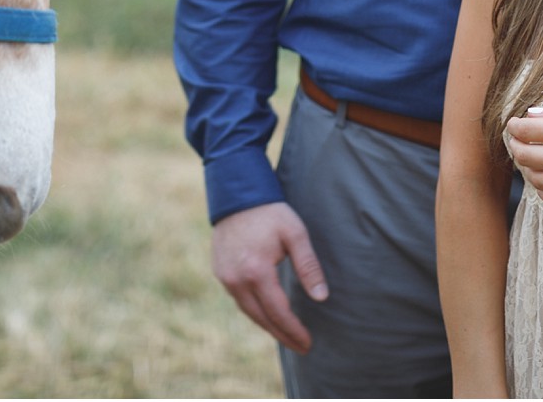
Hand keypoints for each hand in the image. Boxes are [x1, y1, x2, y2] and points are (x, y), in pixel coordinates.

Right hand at [211, 201, 328, 352]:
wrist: (236, 195)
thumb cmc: (270, 213)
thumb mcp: (296, 234)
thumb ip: (309, 266)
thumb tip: (321, 297)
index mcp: (256, 271)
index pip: (278, 312)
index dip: (294, 330)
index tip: (308, 343)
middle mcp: (236, 280)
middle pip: (262, 318)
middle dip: (283, 335)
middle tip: (301, 348)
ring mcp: (225, 277)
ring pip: (249, 312)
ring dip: (268, 326)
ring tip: (287, 336)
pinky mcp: (220, 273)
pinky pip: (239, 300)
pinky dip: (255, 311)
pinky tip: (267, 315)